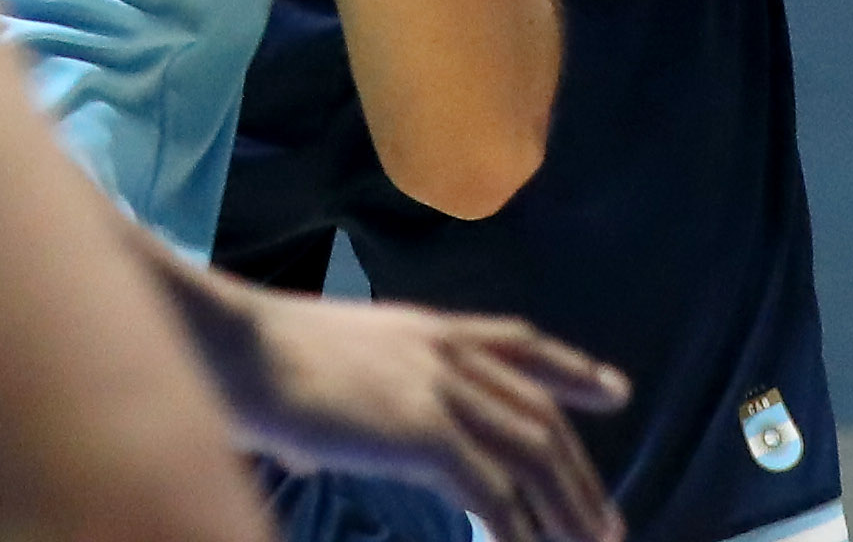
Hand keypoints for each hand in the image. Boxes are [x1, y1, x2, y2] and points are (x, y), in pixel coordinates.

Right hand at [216, 281, 628, 540]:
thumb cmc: (253, 365)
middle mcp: (443, 352)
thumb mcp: (318, 369)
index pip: (518, 343)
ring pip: (530, 452)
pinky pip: (491, 490)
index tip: (616, 390)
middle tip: (607, 520)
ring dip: (567, 506)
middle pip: (537, 412)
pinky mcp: (425, 431)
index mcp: (424, 330)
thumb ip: (335, 404)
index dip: (571, 368)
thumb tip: (309, 449)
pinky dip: (517, 529)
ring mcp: (438, 388)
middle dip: (579, 471)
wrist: (237, 351)